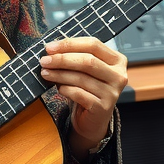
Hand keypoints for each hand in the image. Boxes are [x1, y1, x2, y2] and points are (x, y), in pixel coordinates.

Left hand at [39, 37, 127, 158]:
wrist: (93, 119)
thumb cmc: (88, 89)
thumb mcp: (85, 70)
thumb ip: (75, 56)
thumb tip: (51, 49)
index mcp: (117, 60)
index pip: (93, 44)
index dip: (69, 44)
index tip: (49, 47)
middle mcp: (118, 75)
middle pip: (88, 61)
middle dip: (62, 59)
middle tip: (44, 61)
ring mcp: (112, 92)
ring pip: (81, 78)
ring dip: (59, 74)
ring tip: (45, 73)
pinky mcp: (103, 107)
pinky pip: (79, 94)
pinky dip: (65, 89)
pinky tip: (58, 88)